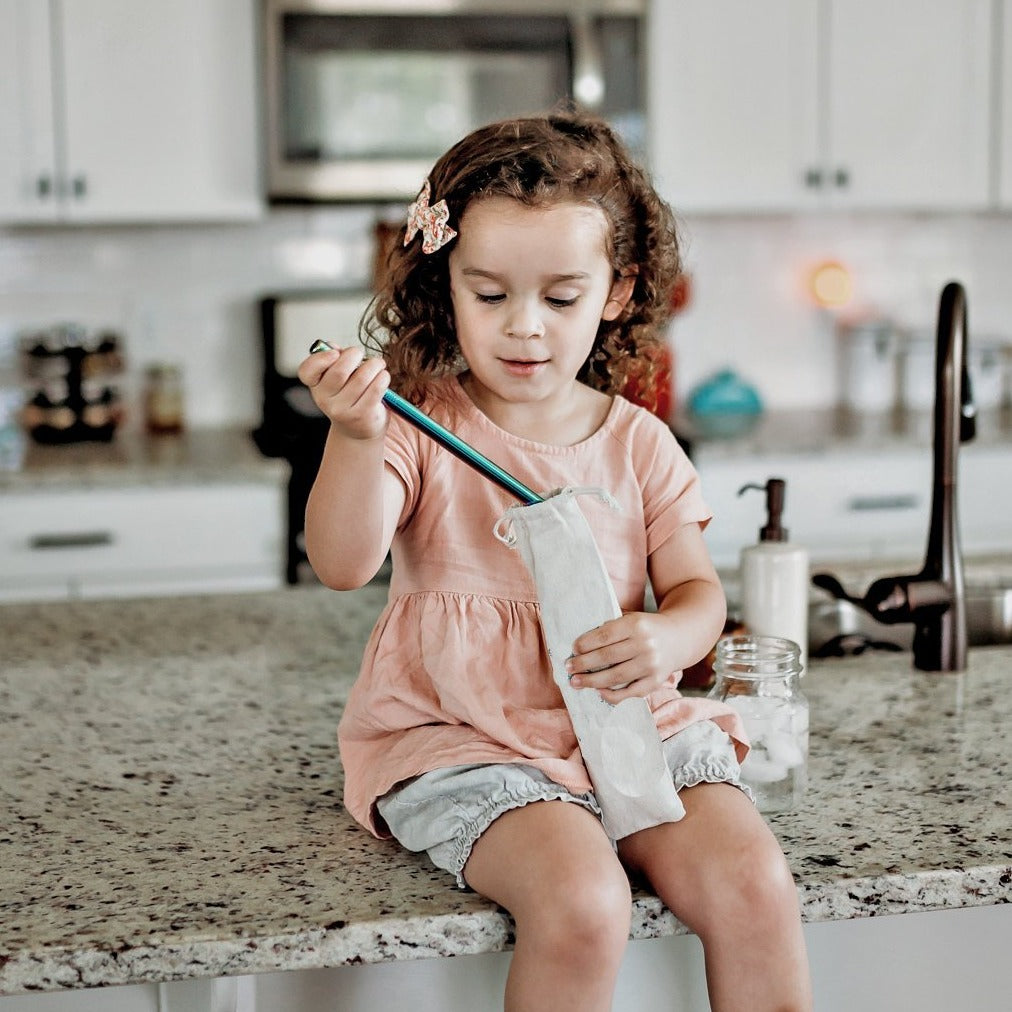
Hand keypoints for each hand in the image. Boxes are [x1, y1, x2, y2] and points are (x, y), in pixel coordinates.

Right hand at [297, 344, 389, 440]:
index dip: (320, 359)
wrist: (357, 430)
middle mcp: (325, 400)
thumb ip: (334, 359)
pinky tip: (383, 377)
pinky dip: (382, 378)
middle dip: (354, 355)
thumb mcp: (336, 378)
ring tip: (378, 365)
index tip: (335, 353)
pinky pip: (375, 389)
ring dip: (374, 365)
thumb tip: (333, 347)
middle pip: (339, 371)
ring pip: (362, 378)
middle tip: (361, 354)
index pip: (306, 371)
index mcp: (316, 386)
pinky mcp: (362, 415)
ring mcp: (342, 410)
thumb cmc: (349, 395)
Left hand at [565, 611, 680, 702]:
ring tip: (576, 682)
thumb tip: (580, 645)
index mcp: (636, 625)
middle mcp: (645, 645)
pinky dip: (613, 695)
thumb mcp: (632, 618)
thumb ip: (611, 628)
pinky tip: (598, 692)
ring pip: (615, 677)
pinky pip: (630, 693)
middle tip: (568, 668)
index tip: (573, 649)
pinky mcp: (655, 681)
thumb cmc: (647, 628)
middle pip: (607, 657)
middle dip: (583, 664)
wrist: (680, 638)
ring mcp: (651, 665)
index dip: (585, 644)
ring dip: (592, 681)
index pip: (604, 636)